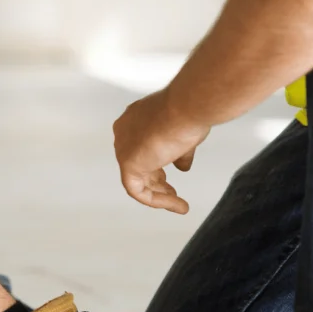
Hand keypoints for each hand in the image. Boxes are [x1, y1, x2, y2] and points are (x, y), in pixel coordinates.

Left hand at [112, 89, 209, 214]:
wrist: (187, 107)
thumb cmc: (189, 112)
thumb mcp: (185, 133)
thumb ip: (180, 151)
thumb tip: (182, 167)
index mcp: (135, 119)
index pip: (142, 147)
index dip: (157, 164)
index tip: (171, 175)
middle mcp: (125, 131)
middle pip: (138, 162)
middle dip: (156, 180)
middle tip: (172, 192)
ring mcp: (123, 147)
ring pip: (137, 179)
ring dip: (159, 194)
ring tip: (179, 204)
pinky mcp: (127, 163)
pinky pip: (137, 189)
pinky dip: (157, 200)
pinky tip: (177, 205)